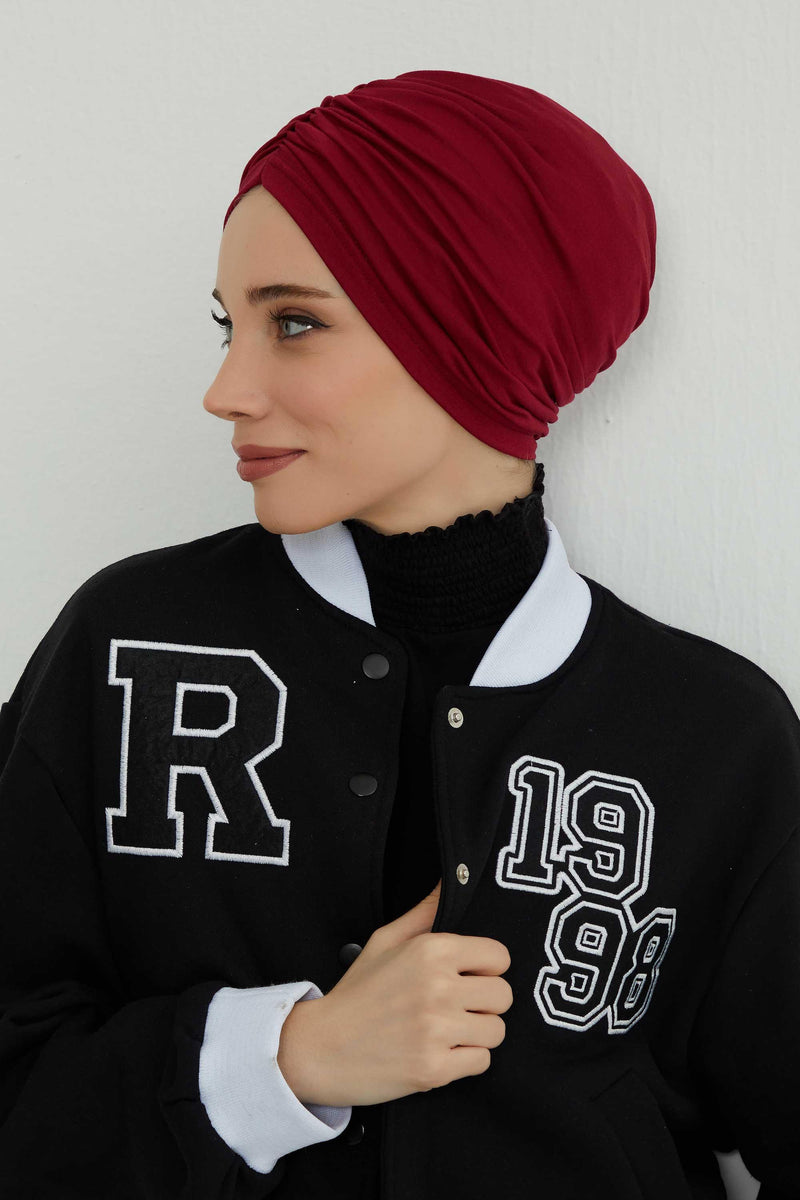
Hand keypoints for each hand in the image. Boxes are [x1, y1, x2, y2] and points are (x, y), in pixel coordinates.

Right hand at [277, 879, 512, 1106]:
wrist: (319, 1048)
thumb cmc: (356, 993)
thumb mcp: (385, 940)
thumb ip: (424, 912)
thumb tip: (450, 880)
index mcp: (430, 950)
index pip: (499, 956)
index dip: (486, 968)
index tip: (467, 977)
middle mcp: (438, 987)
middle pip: (504, 996)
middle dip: (485, 1003)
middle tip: (458, 1007)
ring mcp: (437, 1030)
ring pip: (496, 1031)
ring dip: (477, 1034)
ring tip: (448, 1031)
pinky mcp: (434, 1069)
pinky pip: (482, 1062)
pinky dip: (465, 1061)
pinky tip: (440, 1052)